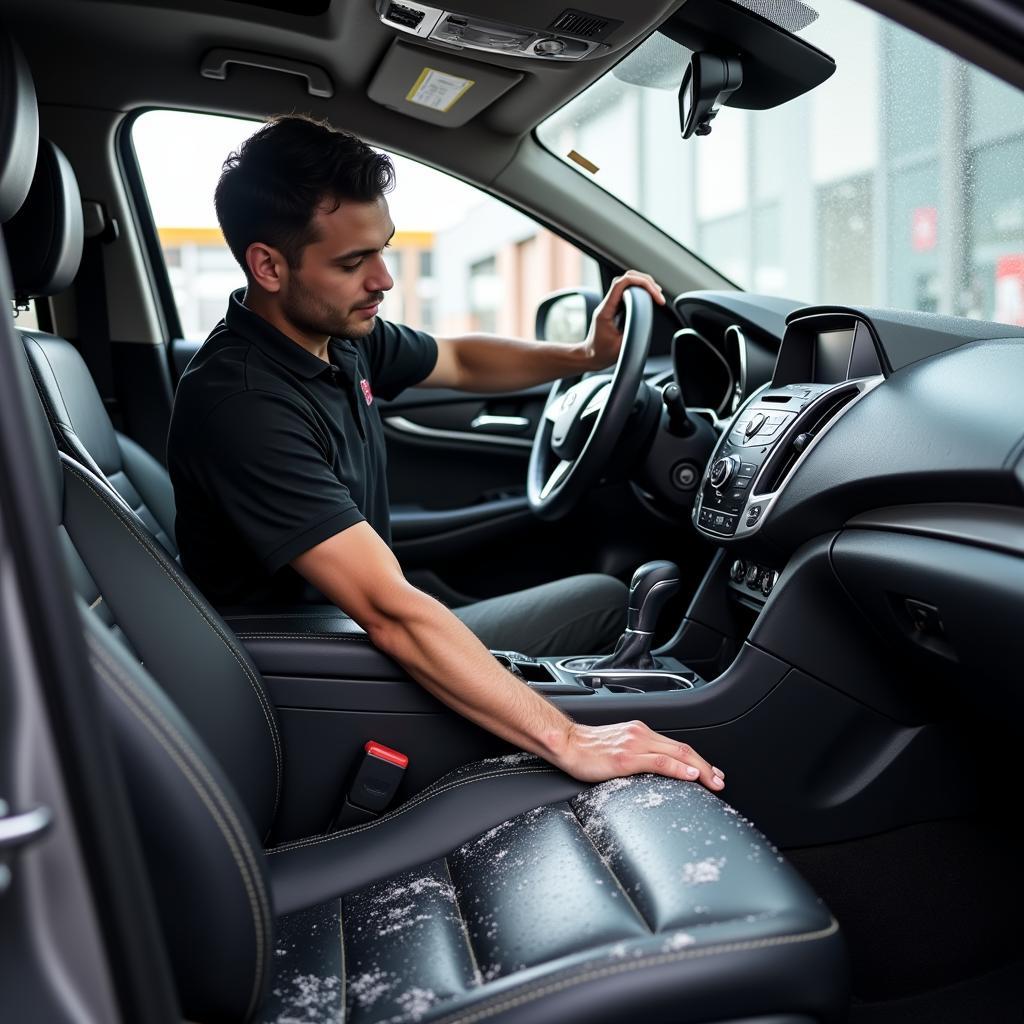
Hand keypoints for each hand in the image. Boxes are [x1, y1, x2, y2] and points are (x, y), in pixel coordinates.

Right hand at [552, 720, 724, 791]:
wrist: (566, 744)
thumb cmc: (587, 749)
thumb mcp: (617, 748)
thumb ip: (637, 755)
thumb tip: (653, 770)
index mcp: (640, 732)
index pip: (676, 746)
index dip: (698, 760)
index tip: (711, 773)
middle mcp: (641, 734)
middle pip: (683, 749)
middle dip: (706, 766)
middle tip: (720, 781)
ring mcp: (635, 744)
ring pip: (677, 754)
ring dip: (700, 769)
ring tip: (713, 782)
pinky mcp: (626, 757)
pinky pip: (659, 762)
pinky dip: (678, 768)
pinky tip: (690, 775)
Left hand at [583, 270, 665, 369]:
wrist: (590, 356)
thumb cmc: (601, 353)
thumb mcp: (619, 349)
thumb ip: (631, 336)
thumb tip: (645, 325)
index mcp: (605, 310)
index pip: (621, 284)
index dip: (642, 284)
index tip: (656, 296)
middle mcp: (607, 303)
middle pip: (626, 278)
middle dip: (645, 281)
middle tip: (659, 294)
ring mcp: (611, 304)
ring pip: (627, 282)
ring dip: (644, 284)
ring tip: (657, 294)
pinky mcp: (615, 307)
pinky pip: (628, 291)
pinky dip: (641, 291)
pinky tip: (649, 297)